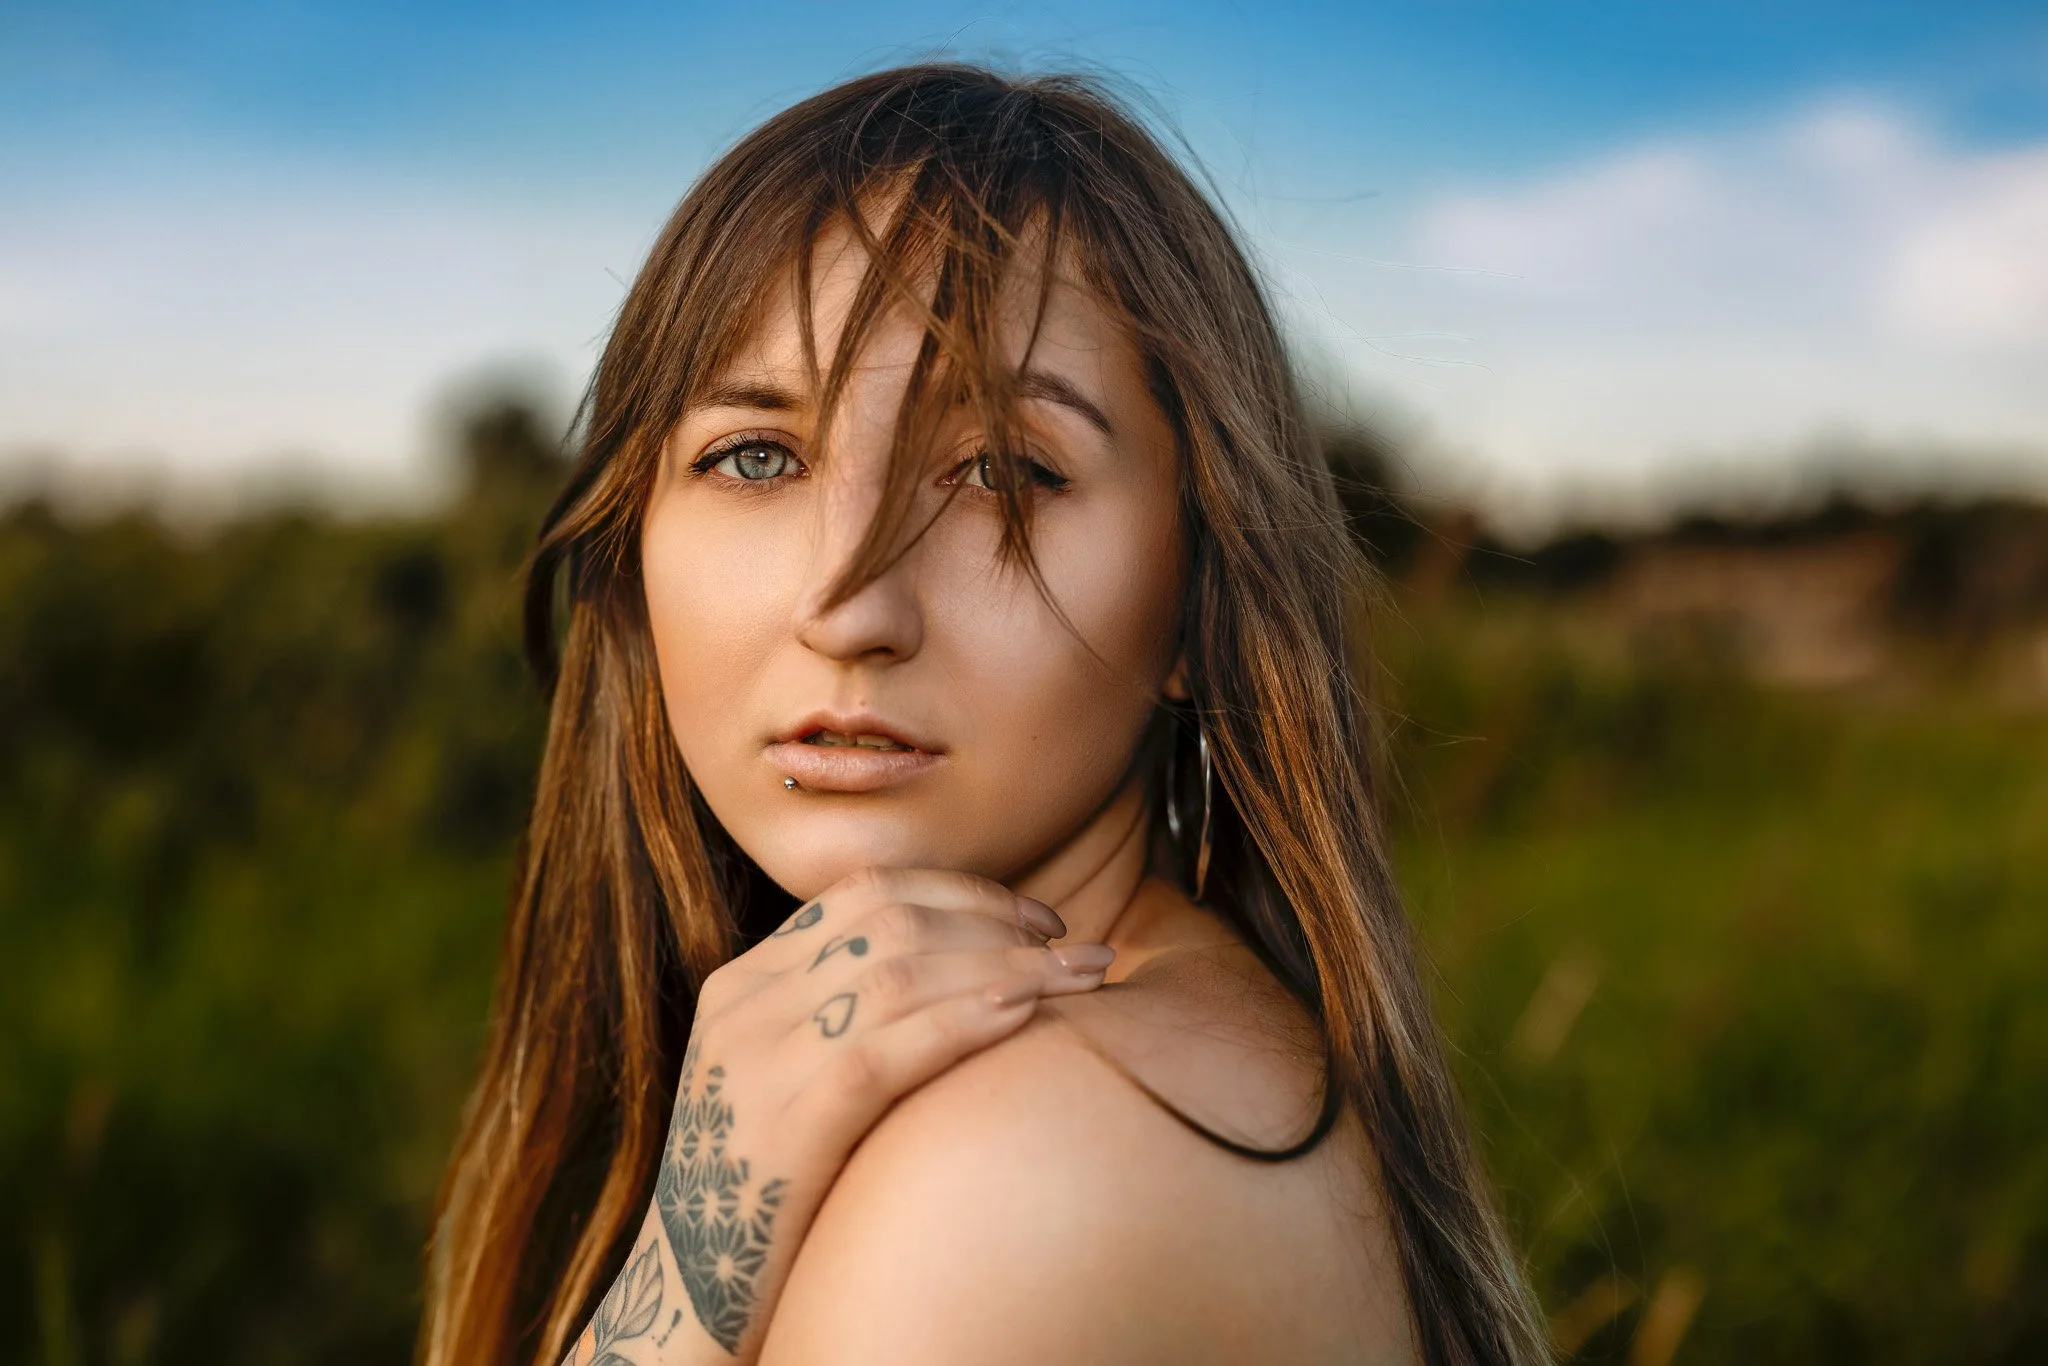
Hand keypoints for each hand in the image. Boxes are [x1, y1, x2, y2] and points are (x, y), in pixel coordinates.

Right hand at [562, 867, 1115, 1364]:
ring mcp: (756, 1067)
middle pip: (890, 921)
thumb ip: (841, 1019)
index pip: (864, 893)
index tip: (1036, 919)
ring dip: (1008, 965)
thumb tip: (961, 970)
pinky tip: (1027, 1014)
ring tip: (1083, 976)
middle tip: (1077, 946)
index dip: (964, 892)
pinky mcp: (781, 1133)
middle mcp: (744, 1009)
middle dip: (998, 923)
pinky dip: (965, 1021)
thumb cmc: (767, 1193)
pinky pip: (884, 1053)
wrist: (686, 1301)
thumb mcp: (786, 1081)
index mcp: (743, 984)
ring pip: (899, 974)